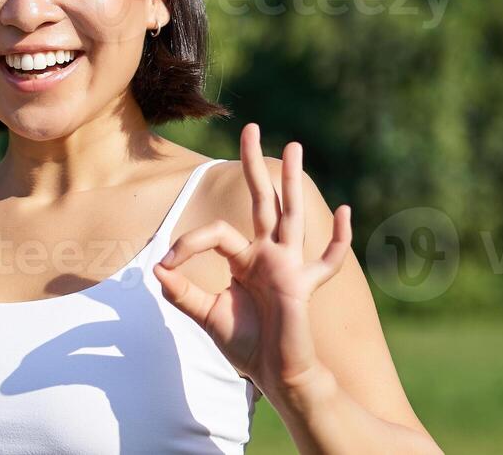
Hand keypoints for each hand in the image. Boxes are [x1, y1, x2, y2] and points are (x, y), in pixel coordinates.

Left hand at [154, 123, 353, 398]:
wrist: (274, 375)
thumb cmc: (246, 346)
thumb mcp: (206, 316)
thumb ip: (183, 294)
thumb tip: (156, 270)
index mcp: (245, 259)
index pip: (217, 232)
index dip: (188, 243)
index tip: (166, 265)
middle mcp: (268, 255)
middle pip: (262, 201)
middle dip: (254, 165)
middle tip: (250, 128)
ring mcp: (289, 266)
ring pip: (291, 214)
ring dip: (292, 181)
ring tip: (293, 147)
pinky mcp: (303, 286)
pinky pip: (327, 260)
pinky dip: (338, 238)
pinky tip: (346, 211)